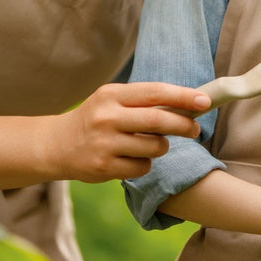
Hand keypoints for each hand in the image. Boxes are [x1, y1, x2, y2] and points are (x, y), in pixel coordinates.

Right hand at [47, 82, 210, 182]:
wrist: (55, 145)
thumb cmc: (96, 119)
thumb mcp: (113, 101)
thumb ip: (143, 101)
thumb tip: (189, 104)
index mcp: (111, 95)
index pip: (155, 92)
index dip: (183, 97)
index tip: (206, 101)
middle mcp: (106, 117)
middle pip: (158, 121)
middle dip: (184, 125)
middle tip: (196, 129)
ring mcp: (104, 143)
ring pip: (154, 147)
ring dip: (163, 146)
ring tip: (154, 144)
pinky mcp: (103, 167)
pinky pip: (142, 167)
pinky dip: (146, 163)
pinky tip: (133, 158)